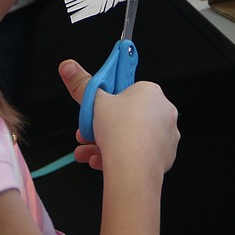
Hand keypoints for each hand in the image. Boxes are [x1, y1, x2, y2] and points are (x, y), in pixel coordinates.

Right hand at [58, 60, 178, 173]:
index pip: (127, 92)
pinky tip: (101, 162)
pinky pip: (140, 154)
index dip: (108, 103)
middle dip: (103, 127)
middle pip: (128, 117)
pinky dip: (121, 157)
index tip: (96, 112)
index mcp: (151, 91)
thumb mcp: (94, 102)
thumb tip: (67, 65)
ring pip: (132, 138)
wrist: (133, 169)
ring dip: (106, 144)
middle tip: (86, 134)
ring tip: (86, 152)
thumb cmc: (119, 131)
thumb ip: (81, 83)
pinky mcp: (166, 156)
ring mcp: (167, 135)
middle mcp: (164, 111)